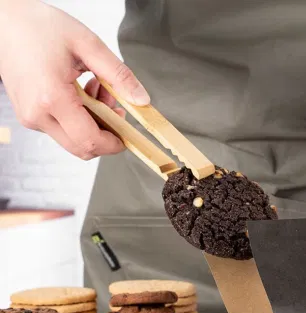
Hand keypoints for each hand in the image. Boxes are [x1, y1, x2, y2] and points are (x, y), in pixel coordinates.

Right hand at [0, 0, 149, 159]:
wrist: (2, 19)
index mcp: (51, 97)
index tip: (128, 134)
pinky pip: (63, 130)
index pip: (90, 141)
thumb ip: (119, 75)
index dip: (114, 144)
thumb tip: (141, 100)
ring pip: (74, 140)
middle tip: (114, 104)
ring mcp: (31, 117)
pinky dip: (80, 118)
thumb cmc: (38, 26)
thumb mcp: (87, 44)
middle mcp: (37, 114)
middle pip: (83, 148)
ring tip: (96, 89)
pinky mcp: (30, 116)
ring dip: (94, 123)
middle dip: (106, 133)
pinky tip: (82, 92)